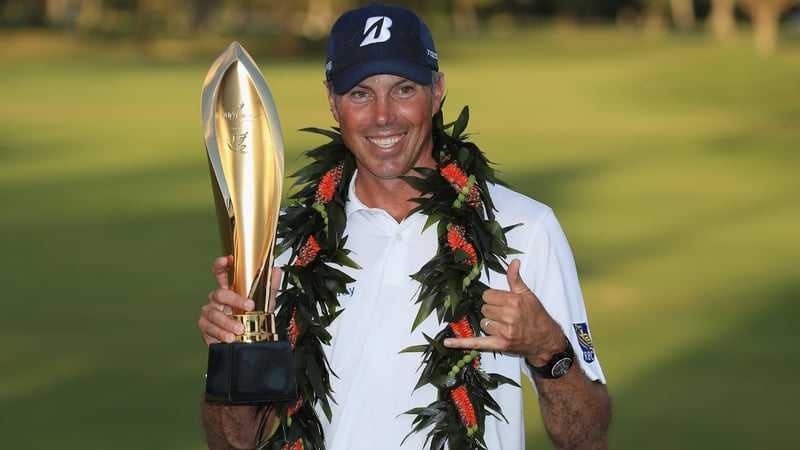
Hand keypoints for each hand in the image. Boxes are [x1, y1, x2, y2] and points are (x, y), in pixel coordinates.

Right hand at [198, 256, 280, 344]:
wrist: (247, 340)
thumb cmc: (253, 318)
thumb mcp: (265, 302)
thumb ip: (270, 286)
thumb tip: (276, 270)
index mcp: (230, 289)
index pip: (221, 273)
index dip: (221, 265)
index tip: (227, 260)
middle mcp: (217, 298)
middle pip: (221, 294)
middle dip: (235, 300)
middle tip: (249, 307)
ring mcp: (210, 311)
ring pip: (214, 313)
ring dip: (228, 322)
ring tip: (240, 330)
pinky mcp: (205, 325)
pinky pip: (210, 327)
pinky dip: (221, 333)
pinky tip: (230, 337)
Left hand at [444, 259, 564, 364]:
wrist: (546, 340)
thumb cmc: (537, 316)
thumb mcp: (528, 295)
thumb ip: (515, 279)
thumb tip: (514, 261)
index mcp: (514, 301)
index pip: (488, 295)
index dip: (492, 298)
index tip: (500, 302)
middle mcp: (508, 316)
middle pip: (484, 309)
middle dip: (491, 311)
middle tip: (504, 315)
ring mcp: (504, 332)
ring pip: (483, 323)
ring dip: (489, 324)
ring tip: (503, 326)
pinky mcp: (499, 345)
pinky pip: (476, 343)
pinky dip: (461, 343)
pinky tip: (448, 342)